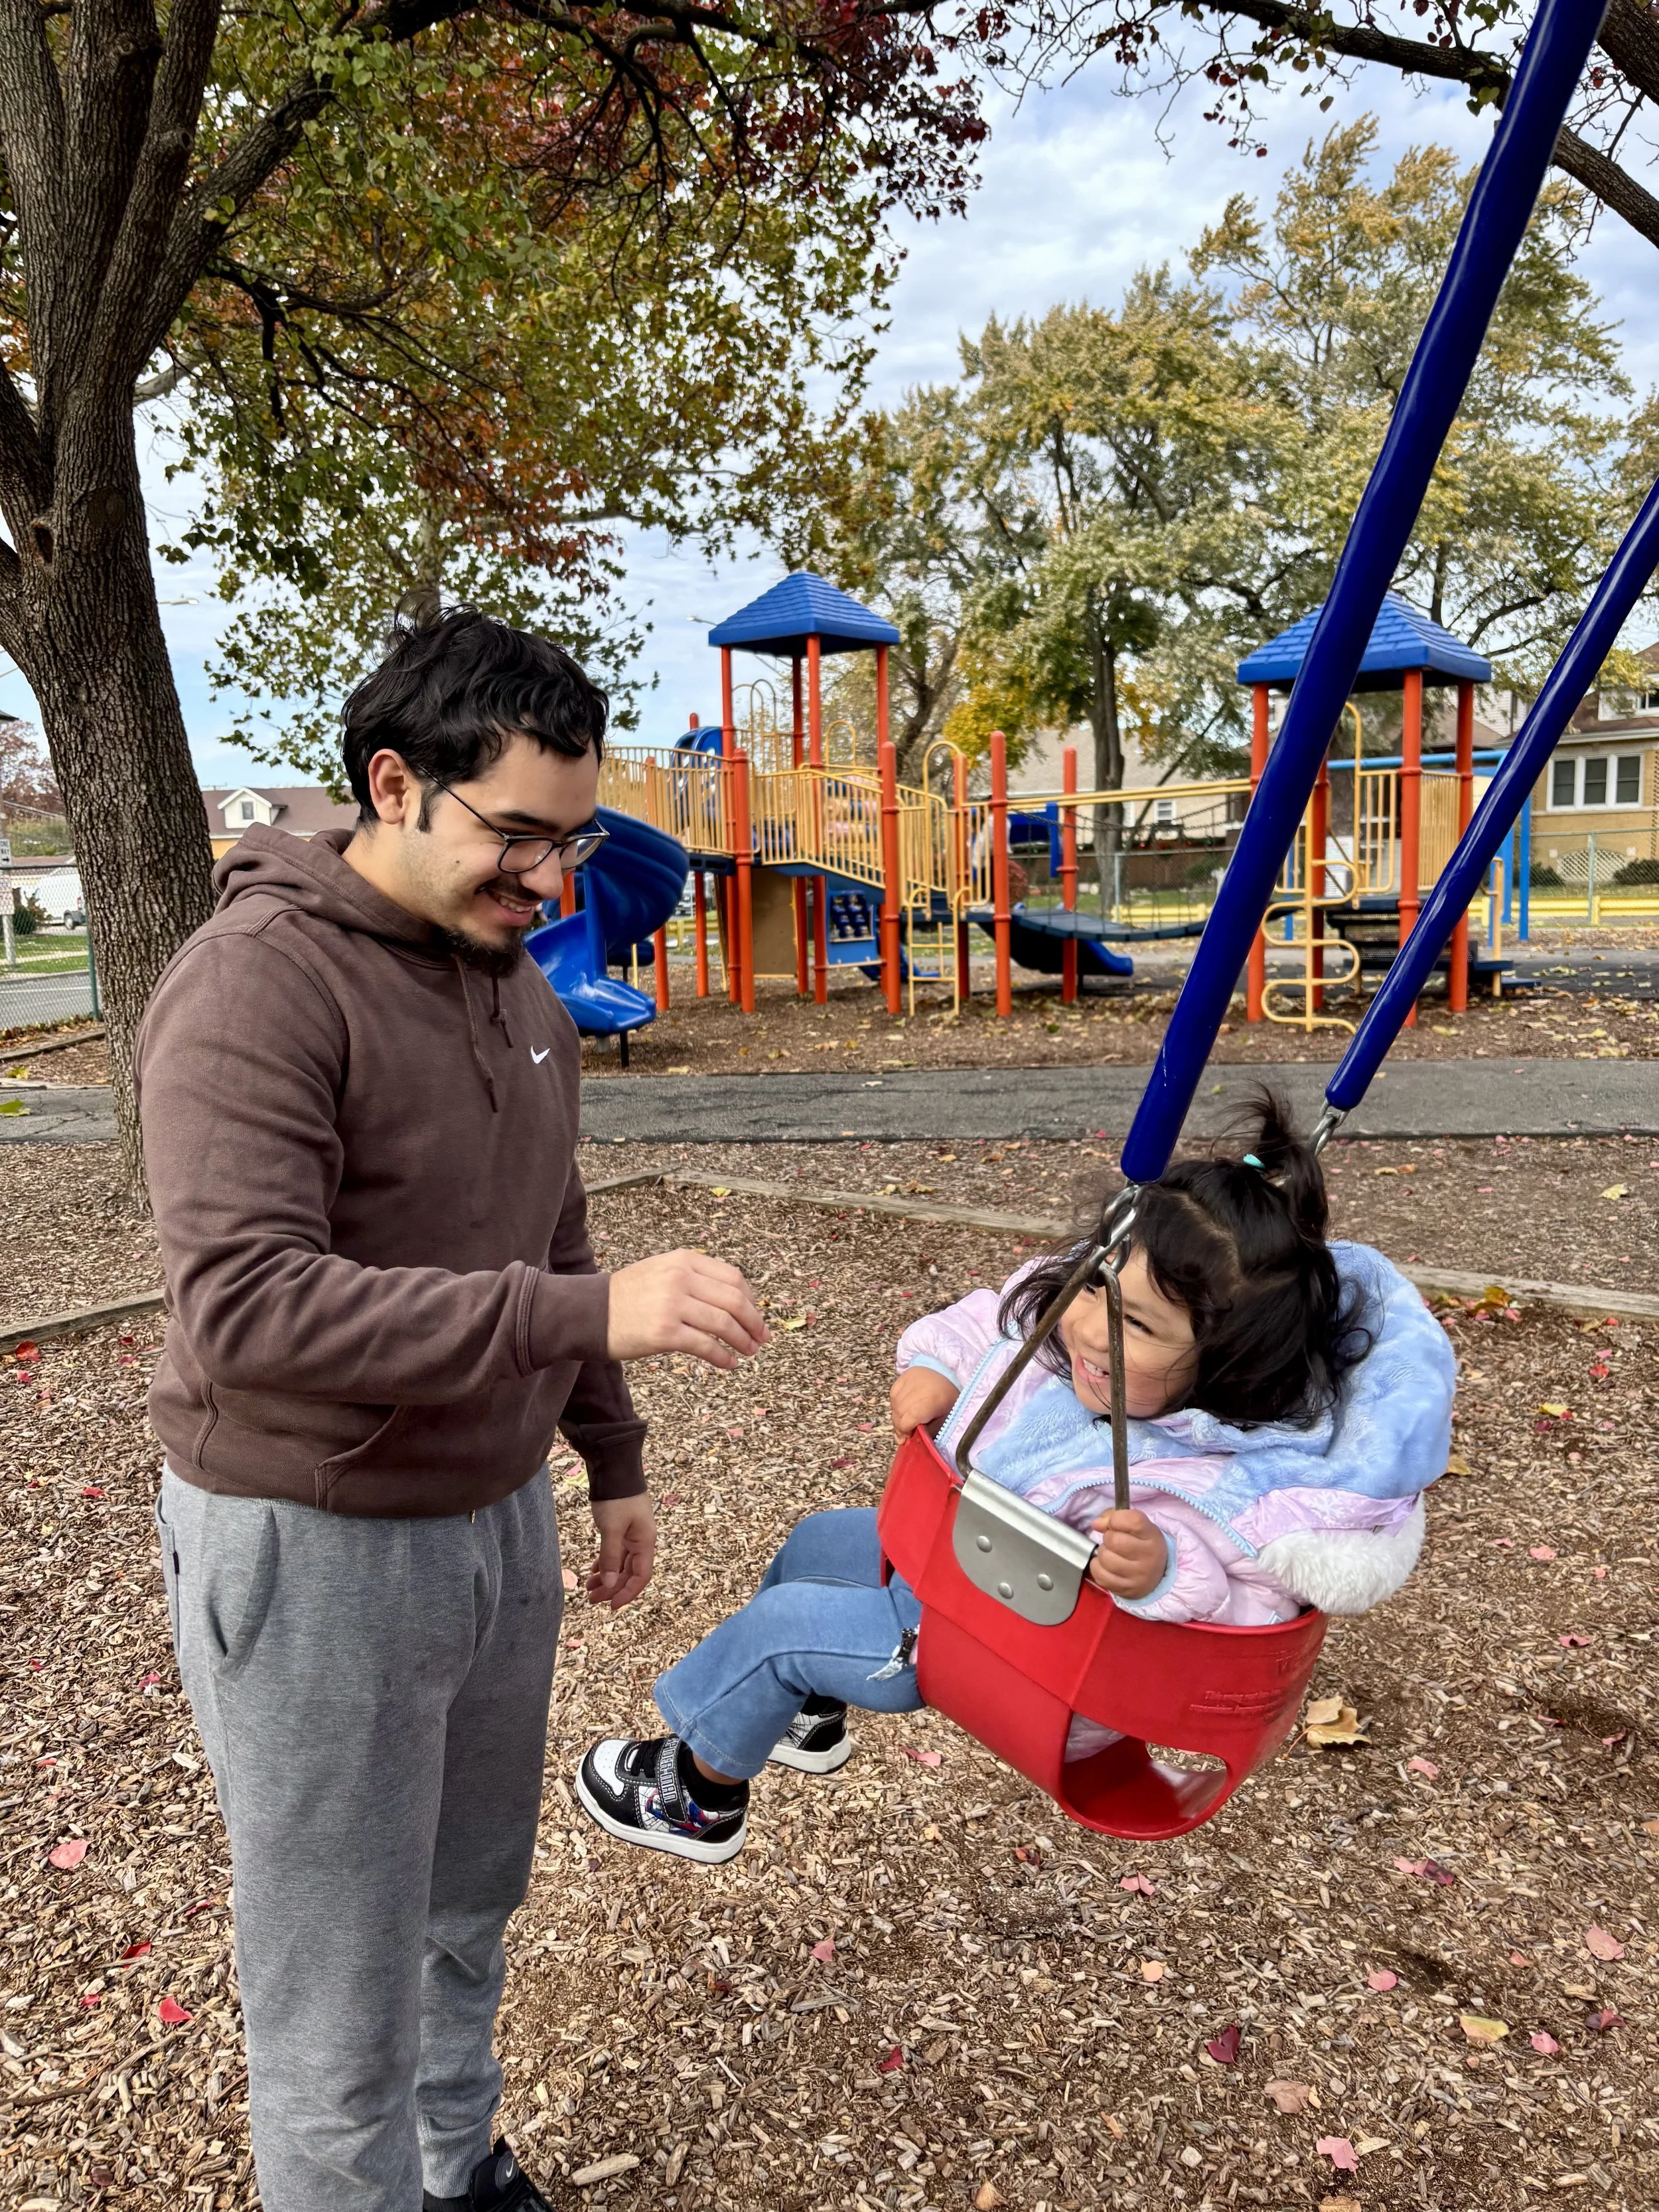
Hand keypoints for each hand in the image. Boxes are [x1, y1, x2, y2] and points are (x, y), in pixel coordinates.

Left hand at [587, 1494, 656, 1611]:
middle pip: (629, 1573)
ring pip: (621, 1564)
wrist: (614, 1468)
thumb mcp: (611, 1529)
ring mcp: (632, 1535)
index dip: (627, 1593)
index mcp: (645, 1542)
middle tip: (591, 1599)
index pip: (640, 1576)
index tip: (611, 1607)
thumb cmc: (616, 1497)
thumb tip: (610, 1585)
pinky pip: (616, 1553)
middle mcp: (641, 1541)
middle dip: (612, 1588)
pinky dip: (605, 1563)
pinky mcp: (622, 1529)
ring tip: (588, 1588)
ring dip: (607, 1577)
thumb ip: (611, 1558)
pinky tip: (593, 1571)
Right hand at [606, 1249, 767, 1369]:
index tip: (756, 1315)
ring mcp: (672, 1305)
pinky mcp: (664, 1333)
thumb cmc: (628, 1296)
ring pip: (724, 1324)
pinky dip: (722, 1357)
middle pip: (734, 1301)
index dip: (751, 1300)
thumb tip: (736, 1300)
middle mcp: (680, 1278)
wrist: (590, 1312)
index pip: (732, 1278)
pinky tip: (729, 1364)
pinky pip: (705, 1346)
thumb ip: (695, 1278)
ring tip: (749, 1352)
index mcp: (683, 1260)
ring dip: (743, 1340)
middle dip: (754, 1322)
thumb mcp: (663, 1271)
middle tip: (762, 1337)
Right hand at [890, 1366, 959, 1438]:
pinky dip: (896, 1403)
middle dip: (900, 1426)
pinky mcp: (904, 1375)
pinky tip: (903, 1407)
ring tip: (905, 1419)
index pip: (907, 1420)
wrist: (949, 1374)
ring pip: (894, 1404)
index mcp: (930, 1402)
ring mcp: (909, 1380)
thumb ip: (927, 1431)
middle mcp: (917, 1389)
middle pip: (899, 1413)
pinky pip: (893, 1394)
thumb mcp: (944, 1420)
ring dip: (897, 1415)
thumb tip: (909, 1441)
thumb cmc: (948, 1399)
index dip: (904, 1431)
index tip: (906, 1438)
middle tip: (905, 1432)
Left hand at [1086, 1508, 1167, 1600]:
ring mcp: (1137, 1577)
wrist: (1155, 1577)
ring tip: (1112, 1553)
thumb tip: (1096, 1524)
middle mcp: (1149, 1558)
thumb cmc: (1142, 1545)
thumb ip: (1115, 1517)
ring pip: (1105, 1557)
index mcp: (1153, 1537)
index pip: (1132, 1520)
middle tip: (1115, 1541)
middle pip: (1114, 1540)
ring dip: (1103, 1552)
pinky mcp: (1125, 1590)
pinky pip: (1099, 1574)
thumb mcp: (1137, 1527)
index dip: (1117, 1518)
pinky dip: (1098, 1567)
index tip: (1116, 1523)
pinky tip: (1107, 1566)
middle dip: (1109, 1537)